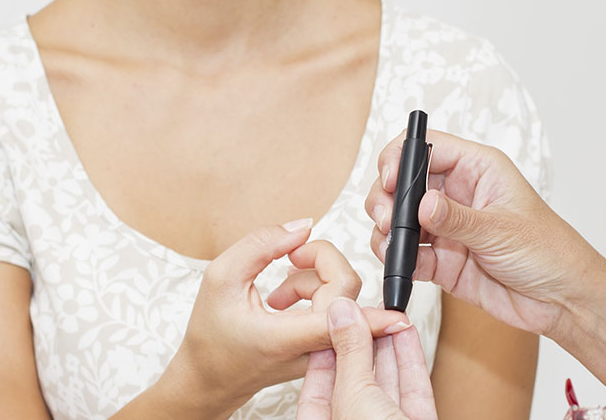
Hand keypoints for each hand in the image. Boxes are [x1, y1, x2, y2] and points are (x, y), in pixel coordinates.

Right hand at [164, 220, 407, 414]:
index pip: (340, 326)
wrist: (206, 378)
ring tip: (277, 288)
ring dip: (314, 282)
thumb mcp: (220, 277)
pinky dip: (314, 296)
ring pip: (342, 301)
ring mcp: (317, 353)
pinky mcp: (320, 351)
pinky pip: (334, 313)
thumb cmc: (209, 335)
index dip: (372, 319)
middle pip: (346, 293)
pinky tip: (284, 299)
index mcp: (284, 338)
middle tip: (289, 256)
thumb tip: (303, 227)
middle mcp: (308, 350)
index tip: (399, 317)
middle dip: (322, 263)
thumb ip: (261, 245)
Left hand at [297, 298, 435, 419]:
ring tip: (387, 312)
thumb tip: (341, 314)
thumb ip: (349, 355)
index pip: (318, 381)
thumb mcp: (354, 398)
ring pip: (385, 377)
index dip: (327, 346)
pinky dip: (410, 358)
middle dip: (362, 339)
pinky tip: (407, 333)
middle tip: (365, 308)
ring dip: (388, 342)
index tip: (337, 317)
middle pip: (355, 375)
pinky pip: (412, 386)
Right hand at [366, 130, 600, 337]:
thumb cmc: (549, 251)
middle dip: (384, 197)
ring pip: (398, 218)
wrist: (562, 300)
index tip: (388, 180)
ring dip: (386, 229)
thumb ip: (457, 218)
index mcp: (477, 169)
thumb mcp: (502, 230)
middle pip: (403, 181)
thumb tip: (420, 203)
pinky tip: (403, 266)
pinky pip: (408, 254)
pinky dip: (397, 259)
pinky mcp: (441, 260)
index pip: (427, 147)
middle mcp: (456, 194)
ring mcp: (446, 228)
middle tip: (386, 219)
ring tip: (391, 244)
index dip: (400, 158)